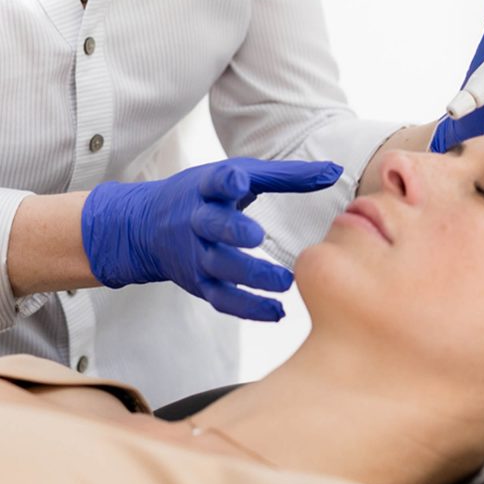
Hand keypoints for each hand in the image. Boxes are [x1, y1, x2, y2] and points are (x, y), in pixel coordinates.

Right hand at [81, 158, 342, 320]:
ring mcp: (195, 255)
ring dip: (250, 277)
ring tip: (284, 284)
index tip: (238, 181)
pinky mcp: (198, 284)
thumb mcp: (240, 175)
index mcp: (207, 188)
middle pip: (211, 226)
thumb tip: (336, 170)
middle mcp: (197, 221)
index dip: (226, 181)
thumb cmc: (208, 195)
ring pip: (219, 267)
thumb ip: (288, 175)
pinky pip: (222, 299)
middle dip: (232, 230)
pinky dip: (248, 308)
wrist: (147, 227)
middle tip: (257, 236)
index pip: (214, 182)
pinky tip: (277, 313)